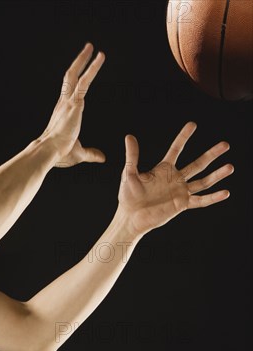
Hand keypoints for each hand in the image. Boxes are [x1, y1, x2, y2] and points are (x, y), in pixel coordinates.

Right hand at [38, 42, 105, 167]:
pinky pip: (84, 81)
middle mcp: (63, 103)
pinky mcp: (75, 103)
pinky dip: (92, 68)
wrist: (49, 152)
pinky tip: (99, 57)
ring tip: (92, 48)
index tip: (81, 72)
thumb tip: (102, 157)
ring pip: (75, 75)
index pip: (69, 91)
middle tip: (87, 50)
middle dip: (78, 63)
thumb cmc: (59, 154)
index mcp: (63, 112)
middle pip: (70, 77)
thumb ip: (91, 153)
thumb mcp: (79, 152)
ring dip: (84, 60)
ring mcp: (68, 102)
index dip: (75, 80)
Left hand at [117, 121, 233, 236]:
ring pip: (203, 181)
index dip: (184, 137)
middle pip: (197, 164)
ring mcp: (180, 191)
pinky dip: (213, 197)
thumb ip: (132, 156)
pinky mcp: (182, 204)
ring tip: (230, 166)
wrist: (130, 216)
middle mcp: (175, 179)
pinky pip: (201, 201)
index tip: (192, 124)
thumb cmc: (128, 195)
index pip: (176, 149)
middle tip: (225, 144)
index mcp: (163, 169)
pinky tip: (226, 192)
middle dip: (211, 154)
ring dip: (217, 175)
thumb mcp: (130, 173)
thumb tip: (129, 136)